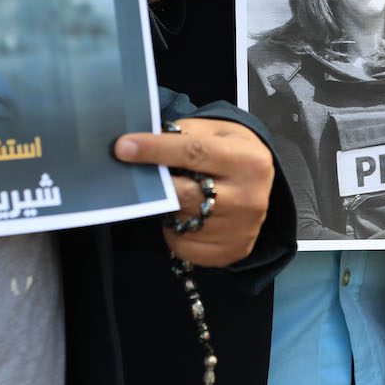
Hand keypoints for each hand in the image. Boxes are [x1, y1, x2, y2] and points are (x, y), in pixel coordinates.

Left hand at [114, 118, 273, 266]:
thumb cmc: (229, 151)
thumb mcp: (215, 131)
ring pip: (180, 222)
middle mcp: (249, 198)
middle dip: (155, 186)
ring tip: (174, 195)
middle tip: (136, 176)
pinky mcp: (230, 253)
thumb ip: (182, 135)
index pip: (194, 153)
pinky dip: (173, 232)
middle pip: (183, 194)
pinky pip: (183, 246)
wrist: (261, 183)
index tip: (123, 147)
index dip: (155, 150)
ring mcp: (241, 230)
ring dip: (166, 209)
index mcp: (248, 161)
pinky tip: (184, 217)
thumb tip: (140, 145)